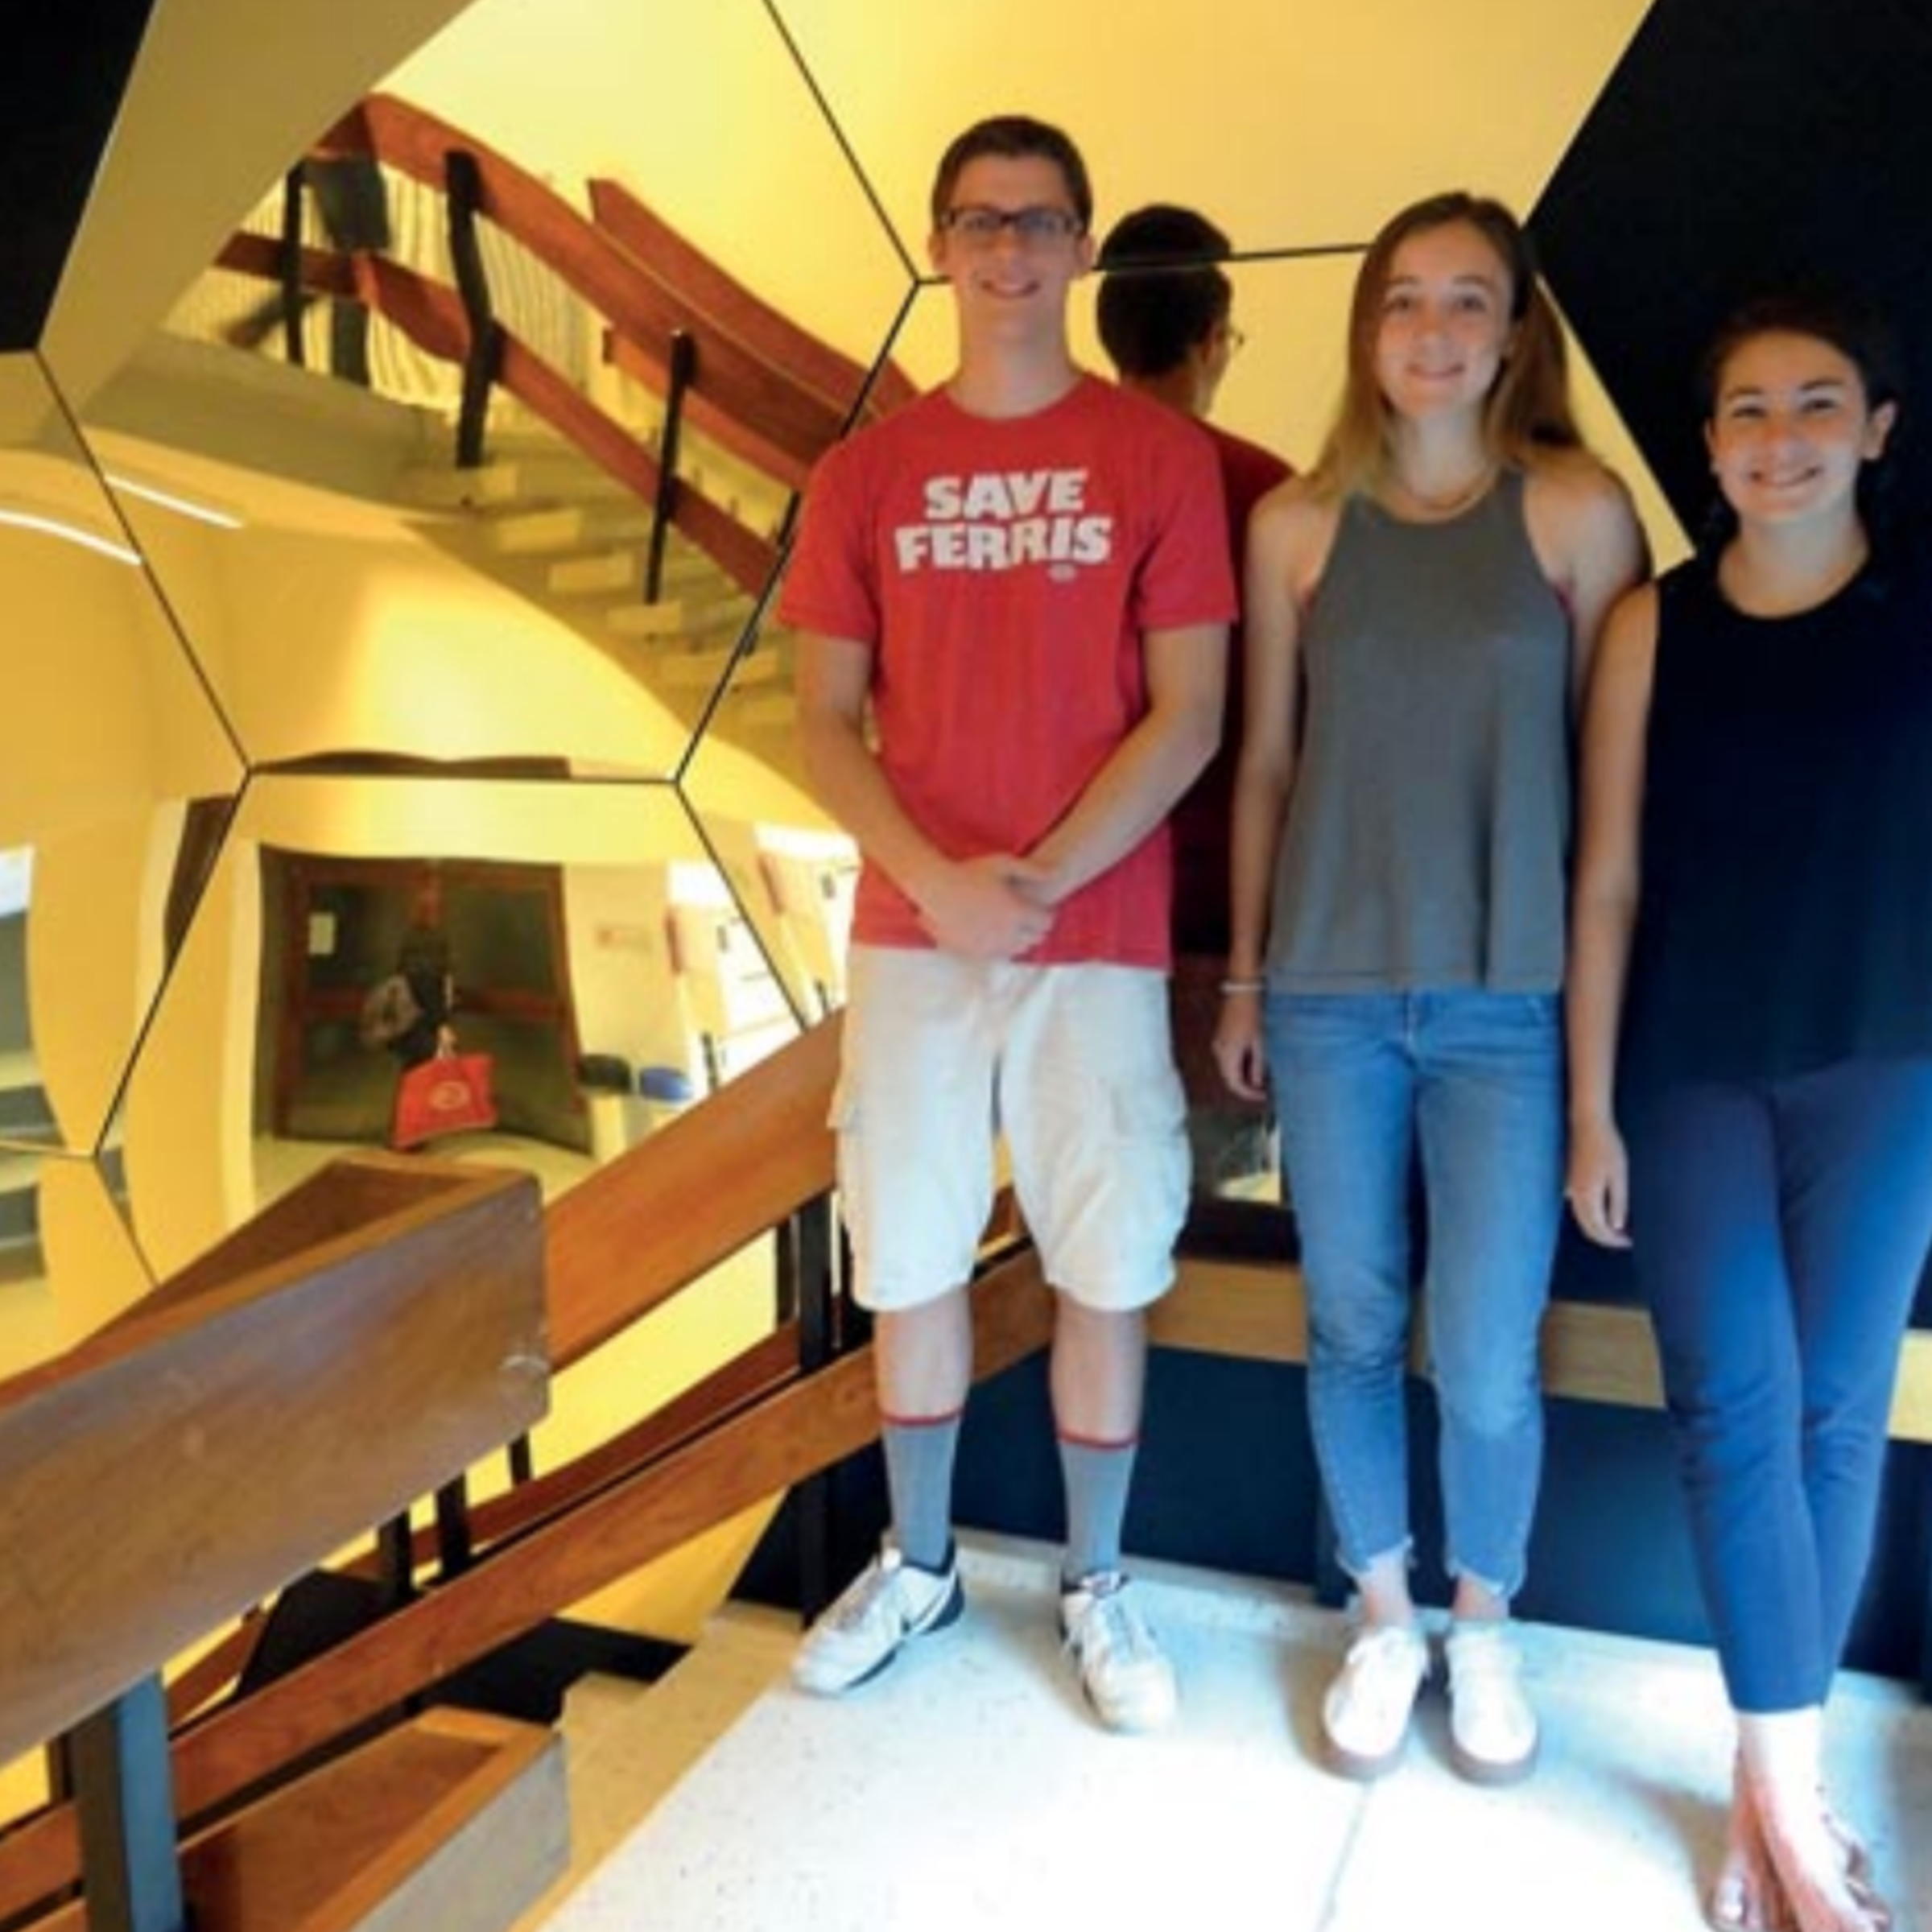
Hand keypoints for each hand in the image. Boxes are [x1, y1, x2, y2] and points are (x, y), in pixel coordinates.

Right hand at [916, 853, 1055, 958]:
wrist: (936, 889)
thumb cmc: (969, 872)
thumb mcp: (1002, 863)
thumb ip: (1030, 869)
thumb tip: (1055, 872)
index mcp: (1016, 911)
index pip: (1046, 922)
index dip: (1047, 915)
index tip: (1041, 909)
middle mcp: (1006, 933)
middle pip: (1035, 939)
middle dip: (1036, 929)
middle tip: (1029, 918)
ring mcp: (990, 946)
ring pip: (1018, 950)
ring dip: (1020, 940)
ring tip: (1013, 925)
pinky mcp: (975, 953)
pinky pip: (999, 956)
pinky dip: (1002, 948)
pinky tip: (996, 934)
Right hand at [1212, 989, 1269, 1101]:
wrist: (1240, 996)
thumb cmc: (1251, 1017)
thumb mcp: (1259, 1043)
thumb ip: (1257, 1065)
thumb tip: (1256, 1083)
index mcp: (1228, 1055)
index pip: (1236, 1084)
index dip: (1248, 1094)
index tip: (1262, 1096)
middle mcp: (1219, 1053)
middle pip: (1229, 1079)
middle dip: (1245, 1087)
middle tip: (1261, 1090)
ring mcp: (1217, 1047)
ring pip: (1227, 1071)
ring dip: (1241, 1077)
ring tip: (1258, 1077)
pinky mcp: (1219, 1041)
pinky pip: (1227, 1061)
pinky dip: (1238, 1067)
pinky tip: (1250, 1064)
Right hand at [1566, 1116, 1630, 1248]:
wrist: (1587, 1123)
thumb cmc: (1607, 1147)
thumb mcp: (1619, 1176)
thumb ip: (1618, 1203)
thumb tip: (1616, 1227)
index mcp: (1587, 1196)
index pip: (1598, 1229)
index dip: (1613, 1240)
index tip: (1628, 1242)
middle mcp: (1574, 1195)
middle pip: (1586, 1227)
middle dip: (1605, 1237)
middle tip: (1623, 1239)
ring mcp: (1569, 1187)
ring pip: (1581, 1217)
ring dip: (1597, 1226)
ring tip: (1616, 1228)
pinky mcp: (1569, 1180)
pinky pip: (1578, 1206)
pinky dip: (1590, 1215)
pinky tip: (1602, 1210)